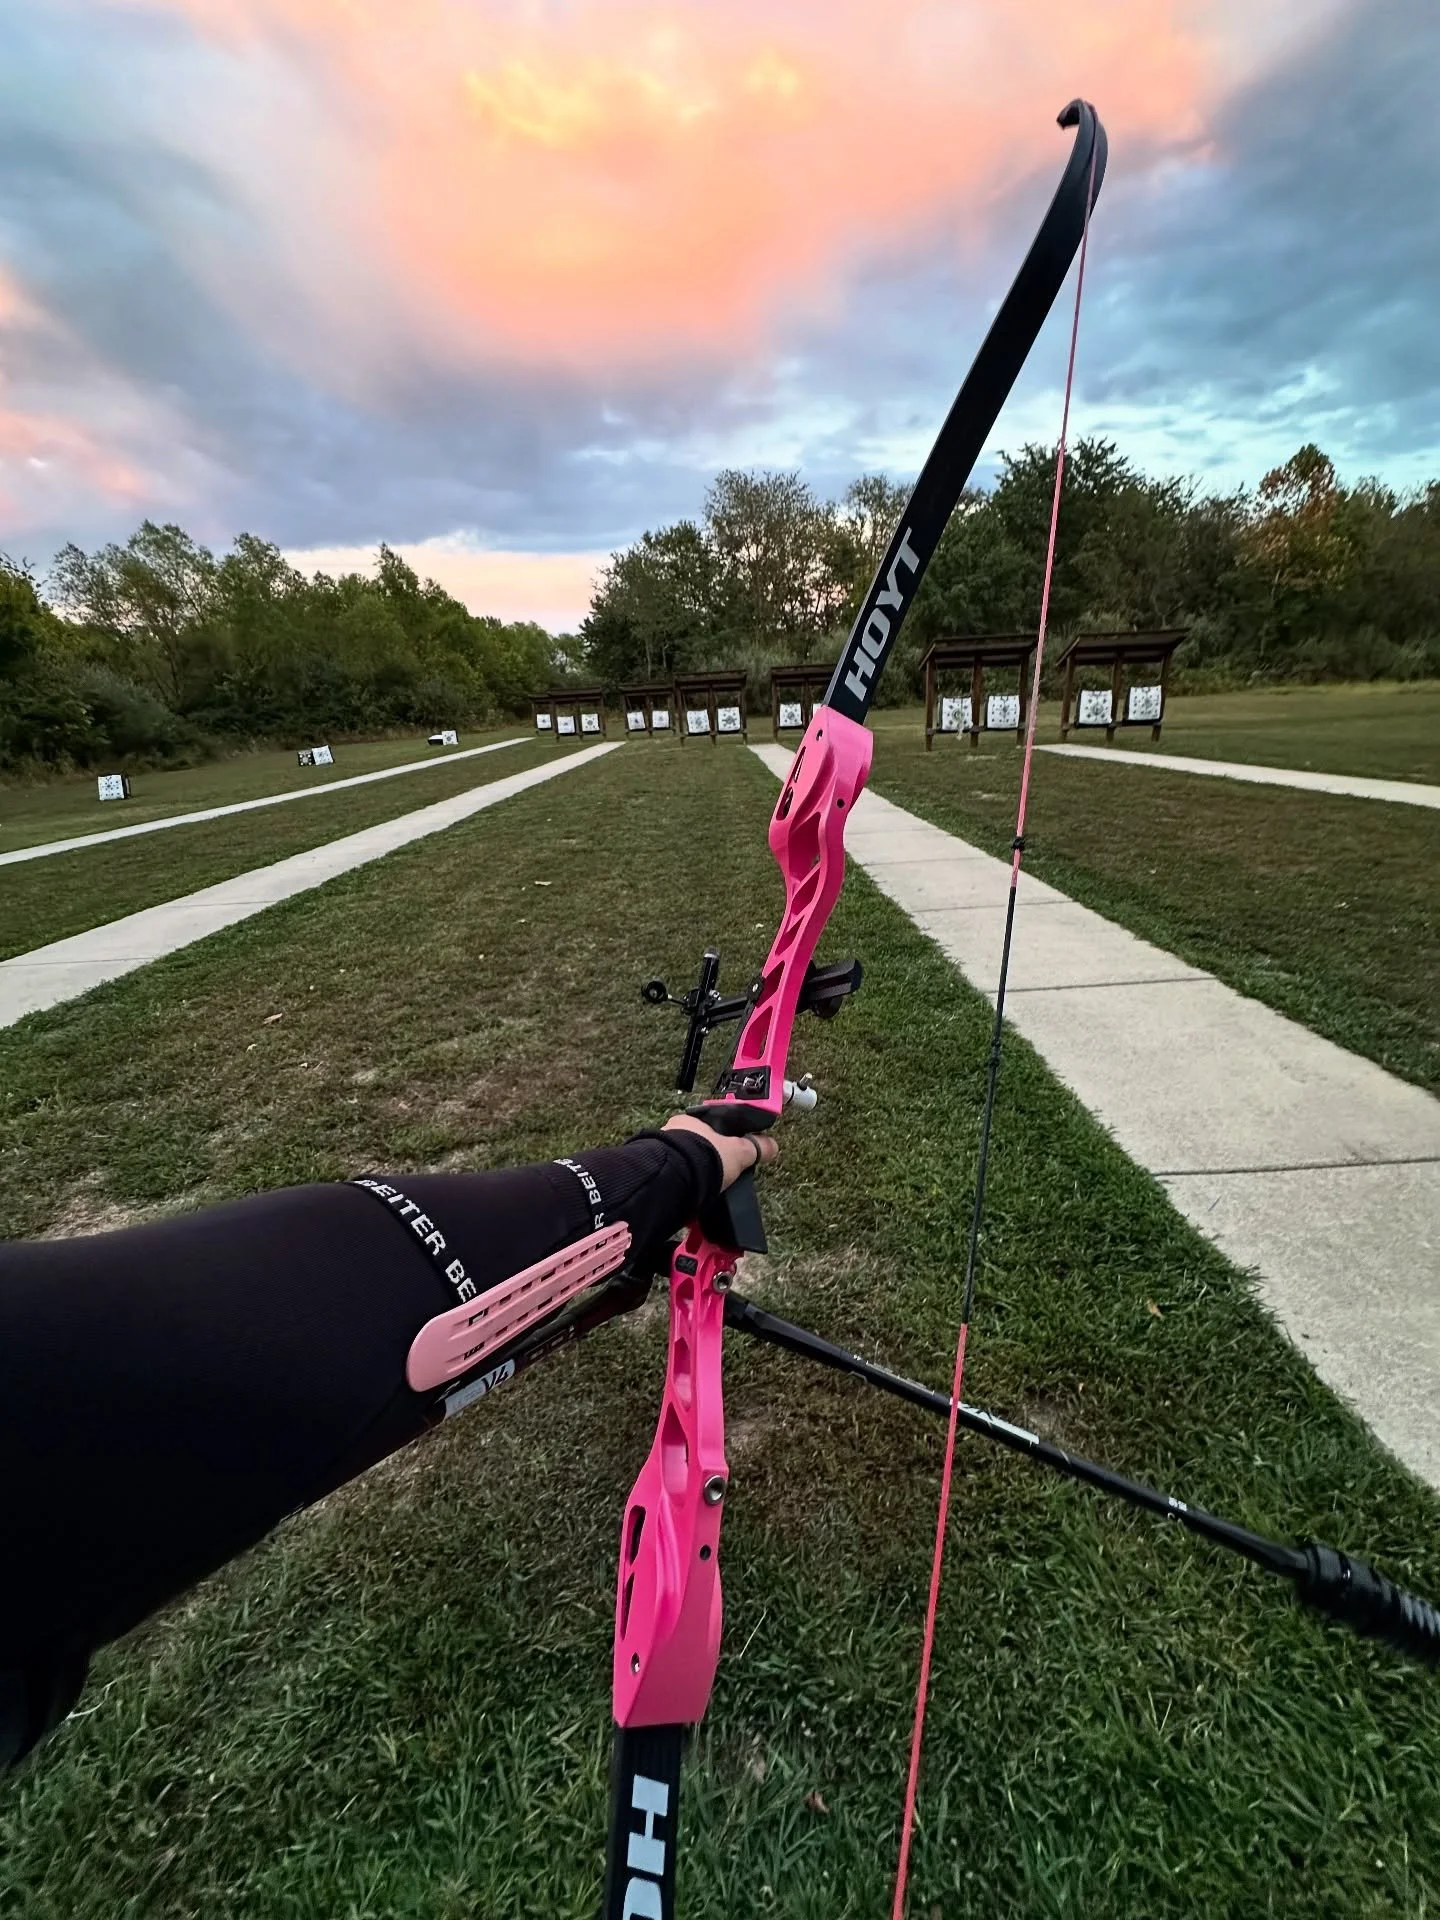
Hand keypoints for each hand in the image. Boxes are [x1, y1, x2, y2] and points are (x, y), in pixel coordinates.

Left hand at [663, 1114, 778, 1190]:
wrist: (675, 1179)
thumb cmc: (702, 1156)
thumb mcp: (740, 1151)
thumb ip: (755, 1147)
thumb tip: (771, 1145)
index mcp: (690, 1122)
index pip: (707, 1128)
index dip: (719, 1141)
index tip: (727, 1155)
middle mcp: (671, 1135)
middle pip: (693, 1148)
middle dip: (705, 1163)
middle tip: (718, 1179)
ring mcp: (660, 1155)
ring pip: (681, 1166)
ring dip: (692, 1178)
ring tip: (705, 1194)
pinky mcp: (655, 1176)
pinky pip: (671, 1183)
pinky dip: (682, 1192)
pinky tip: (691, 1202)